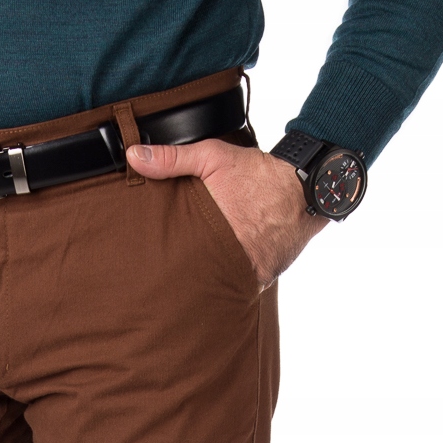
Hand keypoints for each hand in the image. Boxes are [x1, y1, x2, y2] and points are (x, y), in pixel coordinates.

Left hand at [126, 140, 326, 288]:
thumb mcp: (212, 158)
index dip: (164, 266)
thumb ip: (171, 159)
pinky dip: (232, 282)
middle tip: (164, 284)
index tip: (149, 271)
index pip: (178, 262)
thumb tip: (133, 156)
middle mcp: (228, 261)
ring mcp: (248, 275)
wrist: (308, 189)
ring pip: (218, 286)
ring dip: (208, 283)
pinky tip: (221, 279)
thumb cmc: (260, 175)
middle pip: (196, 279)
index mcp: (210, 237)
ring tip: (191, 284)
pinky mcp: (262, 280)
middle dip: (183, 279)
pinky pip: (240, 286)